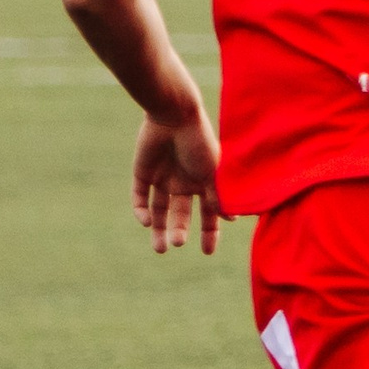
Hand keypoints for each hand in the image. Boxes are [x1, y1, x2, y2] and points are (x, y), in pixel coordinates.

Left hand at [131, 109, 219, 253]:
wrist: (174, 115)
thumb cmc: (199, 141)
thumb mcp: (212, 172)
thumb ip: (217, 195)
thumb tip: (229, 219)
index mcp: (203, 182)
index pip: (207, 214)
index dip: (209, 233)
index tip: (207, 252)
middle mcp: (182, 182)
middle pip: (180, 214)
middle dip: (178, 231)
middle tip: (176, 245)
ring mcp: (161, 178)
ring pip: (158, 210)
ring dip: (159, 229)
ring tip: (160, 248)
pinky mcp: (142, 172)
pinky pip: (140, 196)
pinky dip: (141, 211)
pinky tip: (146, 221)